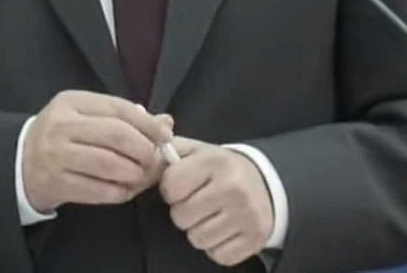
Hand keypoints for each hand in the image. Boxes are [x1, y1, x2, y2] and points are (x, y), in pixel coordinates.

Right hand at [20, 90, 174, 213]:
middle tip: (156, 160)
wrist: (20, 163)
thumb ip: (125, 117)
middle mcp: (62, 126)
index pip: (119, 109)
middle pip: (117, 135)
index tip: (166, 136)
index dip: (148, 124)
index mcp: (72, 102)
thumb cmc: (61, 136)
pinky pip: (98, 190)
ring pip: (110, 164)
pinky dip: (119, 192)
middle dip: (144, 150)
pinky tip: (125, 191)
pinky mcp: (56, 183)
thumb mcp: (86, 116)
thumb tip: (165, 122)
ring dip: (135, 174)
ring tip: (143, 177)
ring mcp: (57, 155)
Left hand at [159, 137, 274, 267]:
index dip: (171, 190)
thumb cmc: (220, 169)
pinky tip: (225, 229)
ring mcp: (246, 215)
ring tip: (212, 215)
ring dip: (199, 230)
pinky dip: (217, 246)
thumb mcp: (195, 152)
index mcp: (215, 161)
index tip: (183, 186)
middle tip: (199, 202)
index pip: (171, 186)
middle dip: (184, 212)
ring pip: (197, 239)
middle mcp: (233, 187)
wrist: (265, 184)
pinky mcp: (255, 239)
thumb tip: (142, 169)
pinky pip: (218, 255)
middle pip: (181, 217)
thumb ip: (164, 156)